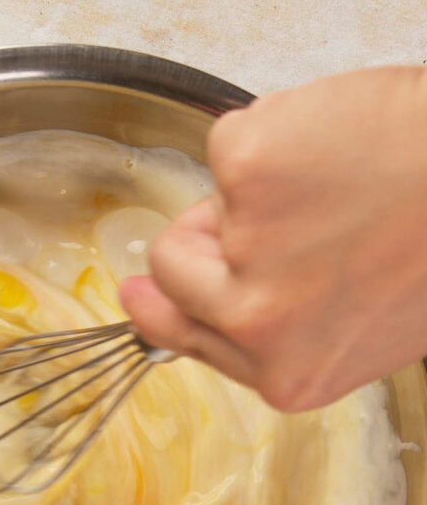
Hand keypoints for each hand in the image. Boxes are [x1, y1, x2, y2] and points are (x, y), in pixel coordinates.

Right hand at [120, 66, 426, 410]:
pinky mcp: (246, 168)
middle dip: (212, 234)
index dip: (170, 304)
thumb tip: (153, 299)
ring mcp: (247, 245)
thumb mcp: (357, 329)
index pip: (182, 335)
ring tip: (342, 181)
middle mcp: (256, 323)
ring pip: (206, 199)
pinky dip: (278, 131)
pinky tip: (336, 145)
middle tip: (290, 214)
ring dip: (258, 185)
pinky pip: (229, 140)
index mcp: (286, 373)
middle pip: (170, 266)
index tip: (146, 290)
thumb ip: (269, 329)